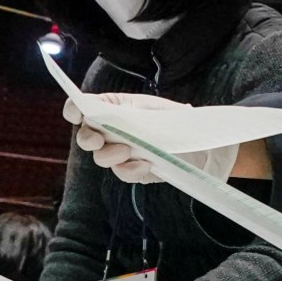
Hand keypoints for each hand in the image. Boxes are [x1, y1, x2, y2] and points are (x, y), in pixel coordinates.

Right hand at [60, 92, 237, 185]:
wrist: (207, 146)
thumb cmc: (182, 121)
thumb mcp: (160, 109)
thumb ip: (134, 110)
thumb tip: (114, 109)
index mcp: (117, 107)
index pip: (85, 107)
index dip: (75, 109)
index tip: (78, 113)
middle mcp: (114, 130)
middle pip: (85, 136)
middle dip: (87, 138)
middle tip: (98, 140)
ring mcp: (122, 152)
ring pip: (101, 157)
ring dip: (109, 155)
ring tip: (128, 151)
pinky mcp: (134, 171)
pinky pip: (123, 173)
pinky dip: (130, 169)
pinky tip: (146, 165)